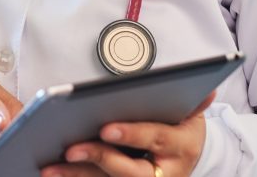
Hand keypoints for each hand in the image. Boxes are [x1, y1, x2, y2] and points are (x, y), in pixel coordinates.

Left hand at [39, 92, 215, 176]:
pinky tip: (52, 173)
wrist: (187, 156)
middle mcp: (165, 173)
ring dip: (78, 176)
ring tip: (49, 168)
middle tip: (70, 149)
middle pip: (130, 171)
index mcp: (182, 148)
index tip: (106, 129)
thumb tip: (207, 89)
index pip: (156, 139)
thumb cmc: (181, 128)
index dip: (132, 135)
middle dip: (99, 158)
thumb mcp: (191, 113)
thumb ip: (193, 101)